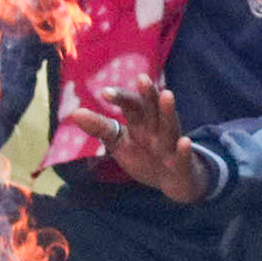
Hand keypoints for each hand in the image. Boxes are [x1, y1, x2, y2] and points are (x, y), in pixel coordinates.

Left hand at [63, 81, 208, 204]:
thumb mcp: (119, 143)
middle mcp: (156, 129)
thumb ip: (100, 128)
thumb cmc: (144, 156)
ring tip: (167, 94)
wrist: (172, 182)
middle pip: (152, 109)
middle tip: (142, 78)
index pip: (130, 106)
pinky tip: (185, 141)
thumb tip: (75, 113)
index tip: (105, 93)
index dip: (120, 98)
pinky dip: (184, 150)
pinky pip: (183, 156)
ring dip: (168, 111)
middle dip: (148, 94)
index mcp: (141, 122)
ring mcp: (170, 145)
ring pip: (169, 126)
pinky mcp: (182, 164)